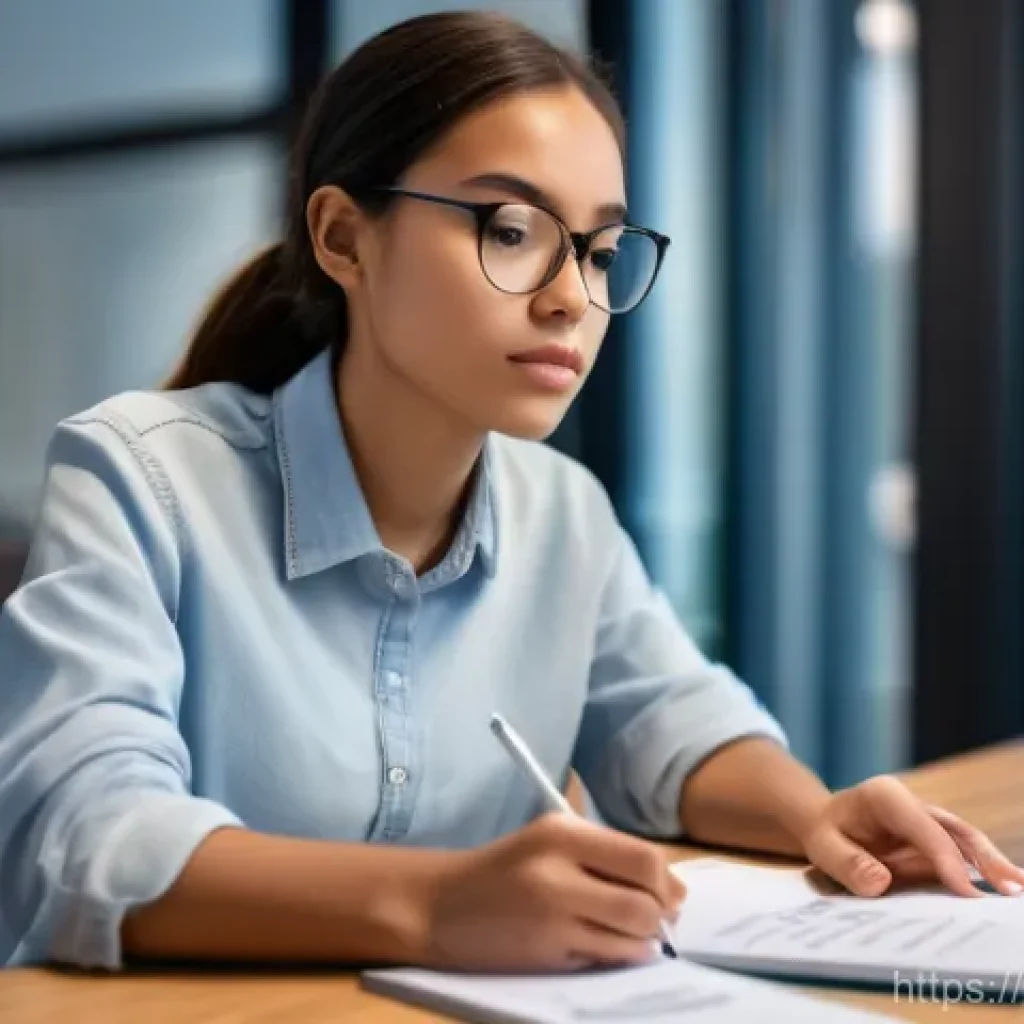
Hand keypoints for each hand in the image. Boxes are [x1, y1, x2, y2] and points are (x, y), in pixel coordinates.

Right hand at [423, 813, 685, 970]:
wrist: (440, 905)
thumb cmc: (504, 870)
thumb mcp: (550, 843)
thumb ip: (605, 855)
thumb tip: (673, 887)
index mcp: (562, 832)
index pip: (642, 856)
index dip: (667, 880)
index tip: (669, 893)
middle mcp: (558, 869)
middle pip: (645, 897)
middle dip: (663, 913)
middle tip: (658, 918)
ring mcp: (552, 914)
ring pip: (633, 932)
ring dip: (646, 938)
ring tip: (632, 933)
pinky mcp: (546, 951)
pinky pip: (608, 956)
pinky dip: (622, 954)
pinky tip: (609, 946)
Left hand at [797, 775, 1023, 897]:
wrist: (826, 822)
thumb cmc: (825, 832)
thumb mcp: (822, 846)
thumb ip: (847, 863)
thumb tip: (880, 883)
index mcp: (884, 796)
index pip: (922, 826)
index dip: (945, 858)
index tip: (965, 890)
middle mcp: (913, 804)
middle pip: (954, 829)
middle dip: (985, 859)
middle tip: (1011, 889)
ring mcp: (928, 821)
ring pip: (965, 840)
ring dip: (992, 865)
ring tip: (1016, 892)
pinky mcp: (935, 839)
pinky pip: (961, 855)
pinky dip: (982, 871)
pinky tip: (1001, 891)